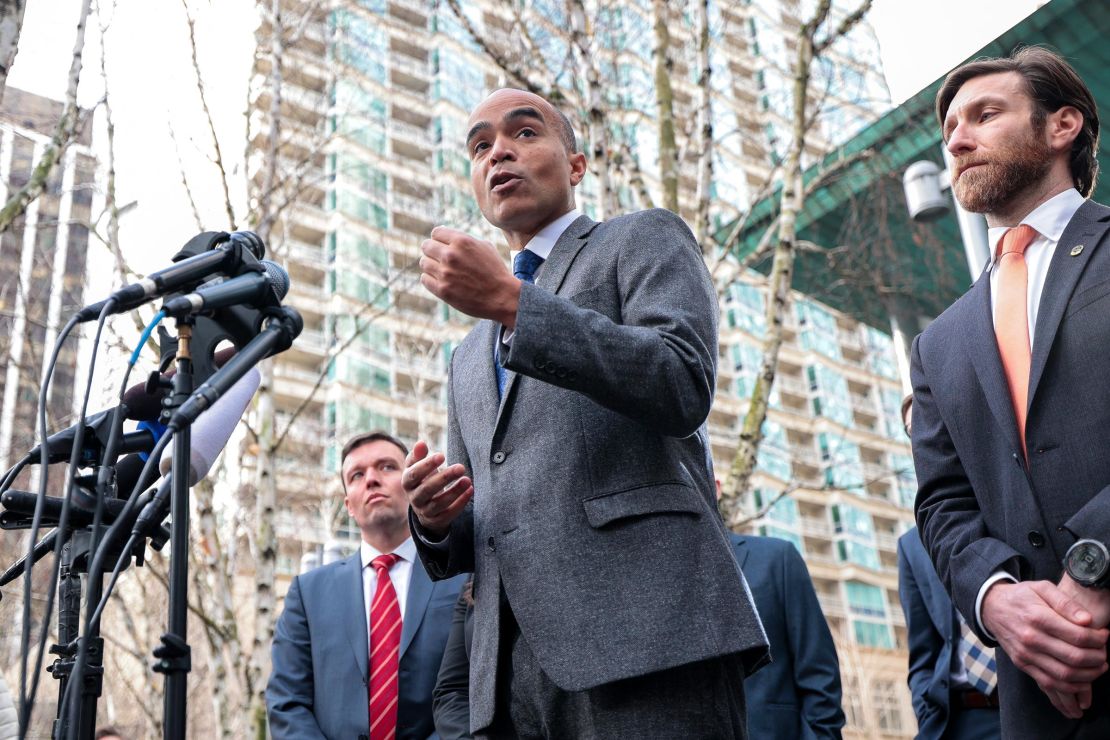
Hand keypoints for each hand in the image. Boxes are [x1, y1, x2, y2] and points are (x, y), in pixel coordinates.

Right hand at [402, 440, 472, 537]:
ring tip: (467, 480)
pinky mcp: (437, 520)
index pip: (414, 475)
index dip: (426, 465)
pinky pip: (449, 514)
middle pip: (427, 489)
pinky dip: (460, 503)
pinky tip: (470, 490)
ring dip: (454, 492)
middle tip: (461, 467)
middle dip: (444, 478)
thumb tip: (421, 443)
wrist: (424, 506)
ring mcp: (425, 511)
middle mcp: (414, 498)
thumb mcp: (417, 467)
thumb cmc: (422, 479)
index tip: (442, 455)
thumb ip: (418, 455)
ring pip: (438, 503)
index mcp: (407, 483)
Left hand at [420, 227, 520, 326]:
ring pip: (424, 262)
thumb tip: (447, 235)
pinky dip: (430, 279)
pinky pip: (424, 279)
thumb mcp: (485, 246)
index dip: (439, 238)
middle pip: (426, 246)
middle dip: (432, 251)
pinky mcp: (442, 289)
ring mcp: (445, 273)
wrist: (501, 296)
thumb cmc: (495, 270)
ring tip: (441, 270)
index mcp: (462, 241)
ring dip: (431, 265)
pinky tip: (441, 280)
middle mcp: (450, 255)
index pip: (436, 232)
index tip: (442, 245)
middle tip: (439, 258)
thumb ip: (465, 239)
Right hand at [982, 580, 1108, 717]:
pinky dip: (1071, 687)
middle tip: (1104, 652)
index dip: (1098, 639)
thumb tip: (1087, 620)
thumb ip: (1066, 602)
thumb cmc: (1021, 596)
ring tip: (1099, 666)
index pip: (1077, 635)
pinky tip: (1083, 680)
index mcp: (1038, 617)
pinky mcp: (1022, 665)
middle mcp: (1030, 639)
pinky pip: (1050, 683)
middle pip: (1074, 657)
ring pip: (1065, 674)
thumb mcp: (1042, 588)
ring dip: (1089, 675)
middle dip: (1098, 658)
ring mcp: (1025, 655)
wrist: (991, 608)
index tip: (1105, 635)